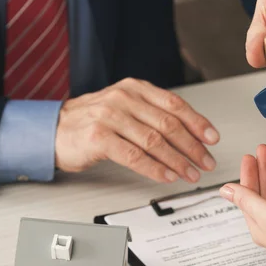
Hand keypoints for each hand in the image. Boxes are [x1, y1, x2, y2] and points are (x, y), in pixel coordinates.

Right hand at [55, 78, 219, 182]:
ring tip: (191, 173)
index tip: (212, 139)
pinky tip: (167, 176)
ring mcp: (111, 117)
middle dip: (192, 147)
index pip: (174, 104)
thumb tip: (188, 133)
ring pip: (155, 141)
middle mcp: (124, 98)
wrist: (53, 130)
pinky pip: (135, 156)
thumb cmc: (91, 122)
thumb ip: (151, 115)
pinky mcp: (99, 138)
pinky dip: (155, 169)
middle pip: (168, 124)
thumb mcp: (124, 108)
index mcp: (134, 89)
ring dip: (178, 161)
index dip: (197, 123)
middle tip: (206, 162)